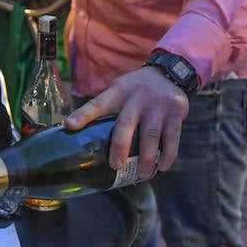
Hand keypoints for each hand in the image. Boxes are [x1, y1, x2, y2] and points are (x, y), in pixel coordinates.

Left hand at [63, 66, 188, 177]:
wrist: (169, 72)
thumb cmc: (136, 88)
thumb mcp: (119, 89)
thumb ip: (105, 108)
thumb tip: (78, 131)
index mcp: (118, 92)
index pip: (98, 103)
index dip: (83, 114)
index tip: (70, 125)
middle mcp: (137, 98)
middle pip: (126, 123)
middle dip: (120, 146)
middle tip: (116, 166)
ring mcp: (158, 106)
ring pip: (151, 135)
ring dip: (147, 158)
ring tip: (142, 175)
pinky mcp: (175, 113)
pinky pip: (173, 138)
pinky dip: (168, 154)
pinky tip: (162, 167)